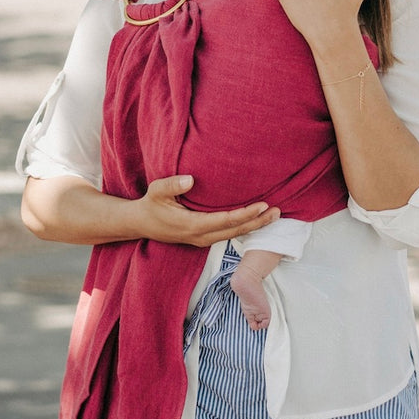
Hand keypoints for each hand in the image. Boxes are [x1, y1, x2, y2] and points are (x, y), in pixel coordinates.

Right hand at [137, 175, 279, 246]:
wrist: (141, 223)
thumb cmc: (150, 204)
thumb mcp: (156, 191)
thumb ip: (172, 185)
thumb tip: (190, 179)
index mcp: (192, 225)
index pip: (225, 221)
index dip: (244, 214)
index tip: (261, 206)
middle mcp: (200, 236)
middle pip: (234, 231)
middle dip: (257, 222)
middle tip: (277, 212)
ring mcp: (202, 239)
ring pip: (233, 234)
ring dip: (253, 226)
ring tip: (273, 216)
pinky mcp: (203, 238)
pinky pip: (227, 234)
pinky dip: (243, 227)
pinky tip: (255, 220)